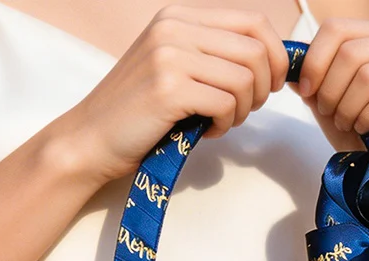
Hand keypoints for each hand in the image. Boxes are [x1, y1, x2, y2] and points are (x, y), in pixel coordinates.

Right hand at [55, 6, 288, 184]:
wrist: (93, 137)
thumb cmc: (142, 110)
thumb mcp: (178, 66)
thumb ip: (215, 55)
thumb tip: (272, 61)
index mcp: (180, 16)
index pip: (253, 21)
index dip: (275, 56)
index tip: (271, 85)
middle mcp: (174, 26)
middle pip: (255, 51)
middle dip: (262, 89)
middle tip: (244, 110)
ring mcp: (169, 55)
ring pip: (244, 79)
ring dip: (243, 110)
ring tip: (221, 122)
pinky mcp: (168, 88)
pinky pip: (225, 104)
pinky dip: (225, 125)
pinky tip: (207, 132)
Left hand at [296, 20, 368, 182]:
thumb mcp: (334, 104)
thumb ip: (315, 82)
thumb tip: (289, 62)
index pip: (337, 28)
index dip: (314, 60)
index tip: (306, 91)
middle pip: (351, 52)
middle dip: (331, 89)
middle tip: (330, 114)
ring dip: (349, 106)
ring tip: (348, 125)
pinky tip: (367, 130)